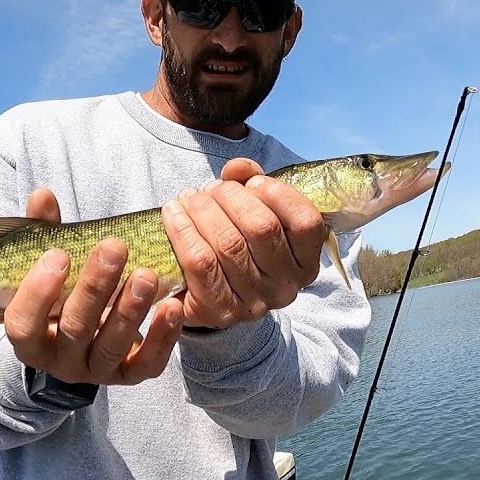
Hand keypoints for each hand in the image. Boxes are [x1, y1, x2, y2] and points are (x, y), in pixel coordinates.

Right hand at [4, 188, 183, 384]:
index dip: (37, 292)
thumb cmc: (62, 295)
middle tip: (114, 247)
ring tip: (146, 274)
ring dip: (130, 310)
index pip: (22, 323)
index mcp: (30, 337)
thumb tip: (42, 196)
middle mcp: (60, 362)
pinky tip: (173, 306)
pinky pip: (147, 364)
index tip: (58, 254)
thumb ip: (43, 235)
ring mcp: (95, 371)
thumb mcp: (48, 268)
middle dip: (95, 287)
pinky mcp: (129, 375)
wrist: (85, 339)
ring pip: (111, 346)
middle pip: (74, 329)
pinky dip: (162, 337)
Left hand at [161, 158, 325, 329]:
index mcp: (305, 263)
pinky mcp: (218, 311)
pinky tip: (173, 212)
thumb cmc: (238, 245)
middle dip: (231, 197)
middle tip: (212, 189)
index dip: (278, 194)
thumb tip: (237, 169)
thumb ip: (253, 184)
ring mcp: (254, 303)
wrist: (206, 295)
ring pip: (228, 243)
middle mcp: (285, 287)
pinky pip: (200, 263)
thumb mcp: (256, 214)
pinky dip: (183, 230)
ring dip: (203, 209)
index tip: (252, 182)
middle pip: (262, 228)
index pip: (306, 224)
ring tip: (190, 197)